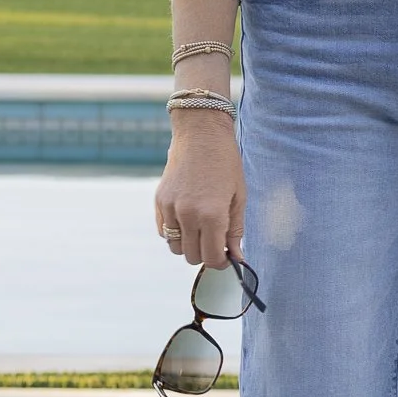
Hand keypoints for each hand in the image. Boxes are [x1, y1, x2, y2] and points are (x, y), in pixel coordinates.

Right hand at [155, 115, 245, 271]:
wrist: (201, 134)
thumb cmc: (225, 163)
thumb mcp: (238, 197)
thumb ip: (235, 231)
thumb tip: (237, 258)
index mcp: (212, 215)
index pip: (212, 257)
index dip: (222, 262)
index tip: (227, 256)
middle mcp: (188, 215)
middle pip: (192, 256)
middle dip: (206, 254)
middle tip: (216, 241)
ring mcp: (170, 208)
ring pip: (176, 247)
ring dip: (189, 245)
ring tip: (201, 229)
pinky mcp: (159, 201)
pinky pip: (163, 231)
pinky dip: (174, 232)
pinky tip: (187, 219)